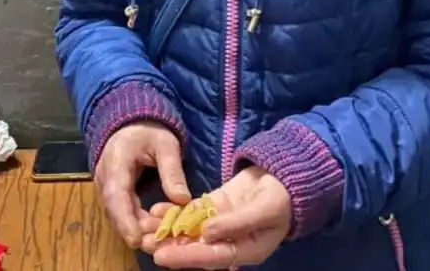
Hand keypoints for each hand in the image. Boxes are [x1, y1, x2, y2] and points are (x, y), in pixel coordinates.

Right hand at [95, 122, 190, 248]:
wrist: (132, 122)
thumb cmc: (149, 130)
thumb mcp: (166, 144)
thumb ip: (172, 170)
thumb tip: (182, 200)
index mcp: (116, 161)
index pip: (116, 195)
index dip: (125, 220)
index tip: (137, 240)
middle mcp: (104, 177)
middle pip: (115, 210)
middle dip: (136, 228)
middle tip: (160, 240)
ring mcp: (105, 185)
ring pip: (117, 213)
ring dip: (136, 227)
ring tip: (161, 235)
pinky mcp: (111, 191)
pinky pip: (120, 210)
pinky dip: (135, 221)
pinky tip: (153, 226)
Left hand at [140, 166, 291, 267]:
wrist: (286, 173)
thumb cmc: (282, 196)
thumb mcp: (265, 209)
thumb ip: (237, 223)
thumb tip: (208, 234)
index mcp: (245, 250)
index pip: (212, 258)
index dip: (186, 258)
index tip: (162, 257)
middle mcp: (229, 241)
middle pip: (195, 247)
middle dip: (169, 245)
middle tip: (142, 241)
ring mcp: (221, 223)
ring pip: (190, 229)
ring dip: (167, 229)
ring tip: (143, 226)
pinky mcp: (216, 206)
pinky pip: (192, 212)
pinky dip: (175, 212)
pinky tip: (157, 210)